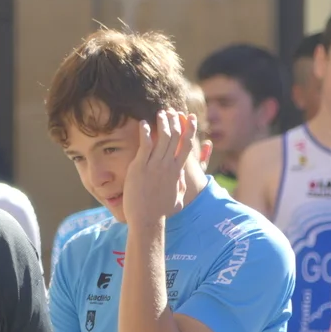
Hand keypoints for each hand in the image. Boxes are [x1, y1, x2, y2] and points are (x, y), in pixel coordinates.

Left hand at [122, 110, 195, 227]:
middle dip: (176, 121)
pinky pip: (145, 145)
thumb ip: (181, 187)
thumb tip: (182, 180)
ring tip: (161, 113)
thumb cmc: (161, 213)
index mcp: (177, 172)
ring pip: (163, 137)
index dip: (189, 129)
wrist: (147, 220)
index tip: (189, 118)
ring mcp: (154, 166)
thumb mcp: (178, 200)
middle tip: (172, 111)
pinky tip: (144, 123)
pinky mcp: (140, 167)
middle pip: (176, 137)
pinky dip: (146, 132)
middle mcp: (168, 166)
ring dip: (163, 122)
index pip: (187, 146)